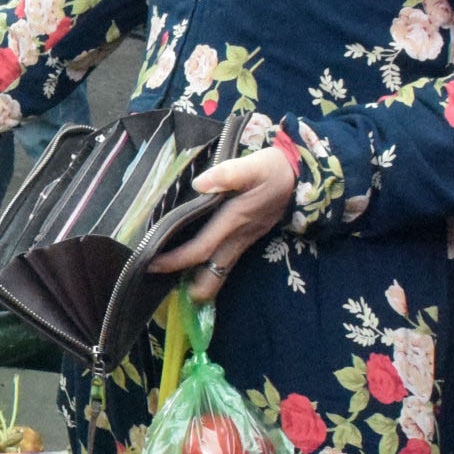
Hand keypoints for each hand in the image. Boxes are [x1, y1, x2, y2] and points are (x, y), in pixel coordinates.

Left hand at [148, 148, 299, 300]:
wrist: (302, 175)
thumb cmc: (275, 169)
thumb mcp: (254, 166)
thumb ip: (228, 174)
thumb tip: (199, 183)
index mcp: (234, 221)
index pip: (201, 249)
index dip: (176, 260)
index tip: (151, 264)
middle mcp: (238, 237)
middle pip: (214, 274)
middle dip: (192, 288)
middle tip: (164, 288)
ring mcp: (245, 240)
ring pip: (222, 270)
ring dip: (202, 281)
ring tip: (176, 281)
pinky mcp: (249, 237)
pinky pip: (227, 261)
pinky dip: (210, 267)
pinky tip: (197, 264)